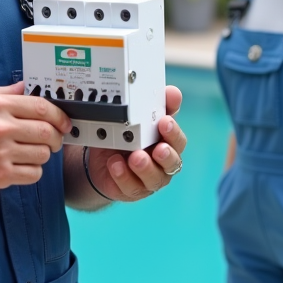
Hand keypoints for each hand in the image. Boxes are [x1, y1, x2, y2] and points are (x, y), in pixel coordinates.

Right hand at [0, 82, 70, 192]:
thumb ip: (7, 93)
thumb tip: (29, 86)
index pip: (42, 108)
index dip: (59, 116)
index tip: (64, 122)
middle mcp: (1, 127)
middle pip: (47, 132)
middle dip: (56, 137)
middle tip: (53, 140)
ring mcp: (1, 152)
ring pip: (43, 154)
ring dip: (43, 155)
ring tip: (31, 153)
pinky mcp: (0, 174)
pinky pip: (33, 173)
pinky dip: (33, 171)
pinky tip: (22, 165)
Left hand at [87, 86, 185, 201]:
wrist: (105, 160)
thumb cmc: (128, 137)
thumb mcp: (139, 120)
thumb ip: (158, 106)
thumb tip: (173, 92)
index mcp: (167, 143)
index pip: (178, 139)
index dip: (173, 132)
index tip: (164, 122)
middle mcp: (162, 164)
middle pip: (172, 162)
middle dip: (166, 155)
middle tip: (158, 148)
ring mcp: (149, 179)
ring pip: (154, 178)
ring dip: (145, 167)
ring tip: (135, 157)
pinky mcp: (132, 190)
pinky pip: (130, 187)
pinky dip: (122, 176)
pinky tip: (115, 164)